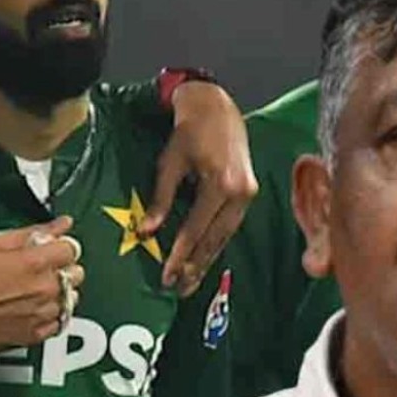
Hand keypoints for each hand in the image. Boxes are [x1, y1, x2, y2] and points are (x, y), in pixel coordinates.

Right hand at [0, 216, 83, 355]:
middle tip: (37, 269)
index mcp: (35, 262)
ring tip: (32, 290)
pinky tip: (31, 307)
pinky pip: (60, 321)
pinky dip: (50, 314)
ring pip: (71, 299)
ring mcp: (43, 314)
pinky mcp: (37, 335)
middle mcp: (45, 289)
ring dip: (58, 292)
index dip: (60, 246)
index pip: (72, 248)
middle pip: (77, 274)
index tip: (50, 249)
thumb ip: (33, 232)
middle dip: (61, 268)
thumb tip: (61, 224)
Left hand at [143, 81, 257, 295]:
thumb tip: (146, 232)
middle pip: (214, 238)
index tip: (166, 276)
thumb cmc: (188, 132)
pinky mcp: (249, 193)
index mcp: (221, 183)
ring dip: (206, 260)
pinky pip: (230, 225)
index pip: (196, 229)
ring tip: (189, 282)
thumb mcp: (168, 163)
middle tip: (177, 289)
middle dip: (195, 266)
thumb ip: (160, 200)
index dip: (180, 255)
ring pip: (225, 236)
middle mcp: (240, 192)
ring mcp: (248, 193)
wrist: (216, 107)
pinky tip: (203, 258)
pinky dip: (215, 243)